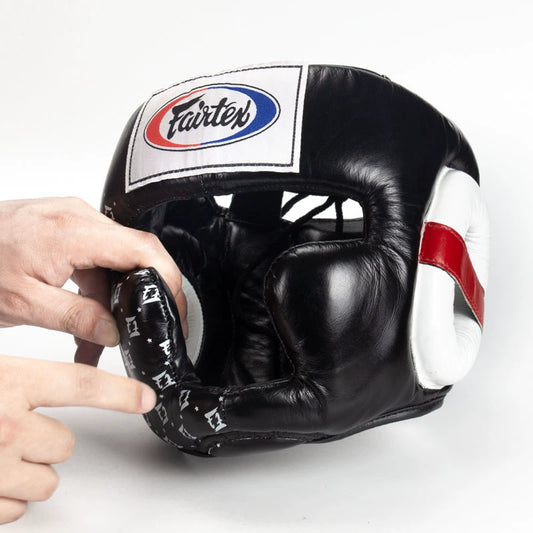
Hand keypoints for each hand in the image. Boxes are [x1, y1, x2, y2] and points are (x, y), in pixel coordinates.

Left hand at [0, 197, 186, 365]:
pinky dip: (96, 291)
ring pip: (115, 261)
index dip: (169, 278)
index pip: (143, 249)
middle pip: (136, 254)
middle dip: (144, 296)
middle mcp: (77, 218)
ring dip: (114, 300)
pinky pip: (96, 259)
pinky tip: (85, 319)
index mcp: (71, 231)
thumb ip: (77, 318)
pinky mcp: (64, 229)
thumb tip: (113, 332)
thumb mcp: (23, 302)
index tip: (176, 306)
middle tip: (148, 326)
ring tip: (98, 339)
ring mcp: (71, 221)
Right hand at [0, 353, 156, 523]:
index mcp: (10, 382)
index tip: (145, 398)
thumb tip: (70, 359)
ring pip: (45, 482)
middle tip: (11, 430)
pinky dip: (4, 497)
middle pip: (65, 445)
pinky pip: (17, 509)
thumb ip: (25, 369)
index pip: (81, 384)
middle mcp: (4, 427)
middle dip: (47, 442)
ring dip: (26, 473)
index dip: (119, 393)